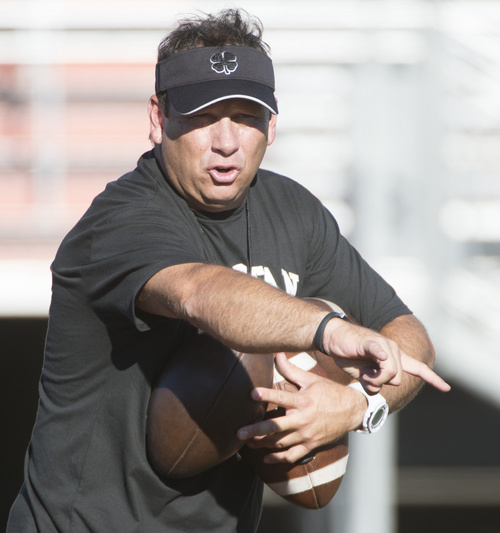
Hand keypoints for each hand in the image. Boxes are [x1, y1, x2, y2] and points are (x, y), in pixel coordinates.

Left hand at [237, 353, 363, 463]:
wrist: (353, 411)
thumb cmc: (331, 392)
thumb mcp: (311, 379)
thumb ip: (291, 369)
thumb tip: (277, 354)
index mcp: (303, 401)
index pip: (282, 397)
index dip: (267, 395)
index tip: (252, 393)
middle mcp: (304, 419)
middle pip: (276, 427)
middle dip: (256, 430)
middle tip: (239, 432)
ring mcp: (307, 435)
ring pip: (281, 443)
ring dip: (262, 444)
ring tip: (247, 443)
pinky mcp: (311, 445)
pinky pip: (293, 456)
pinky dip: (278, 459)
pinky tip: (266, 458)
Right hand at [324, 320, 450, 393]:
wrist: (334, 338)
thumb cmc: (350, 355)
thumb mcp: (363, 375)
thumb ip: (373, 383)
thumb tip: (377, 390)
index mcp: (394, 357)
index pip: (418, 368)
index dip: (432, 379)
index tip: (446, 388)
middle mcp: (393, 350)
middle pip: (398, 378)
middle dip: (381, 384)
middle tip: (366, 378)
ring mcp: (383, 345)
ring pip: (390, 373)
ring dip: (373, 379)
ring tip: (362, 373)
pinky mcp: (370, 342)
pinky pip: (380, 352)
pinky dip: (381, 357)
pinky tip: (380, 358)